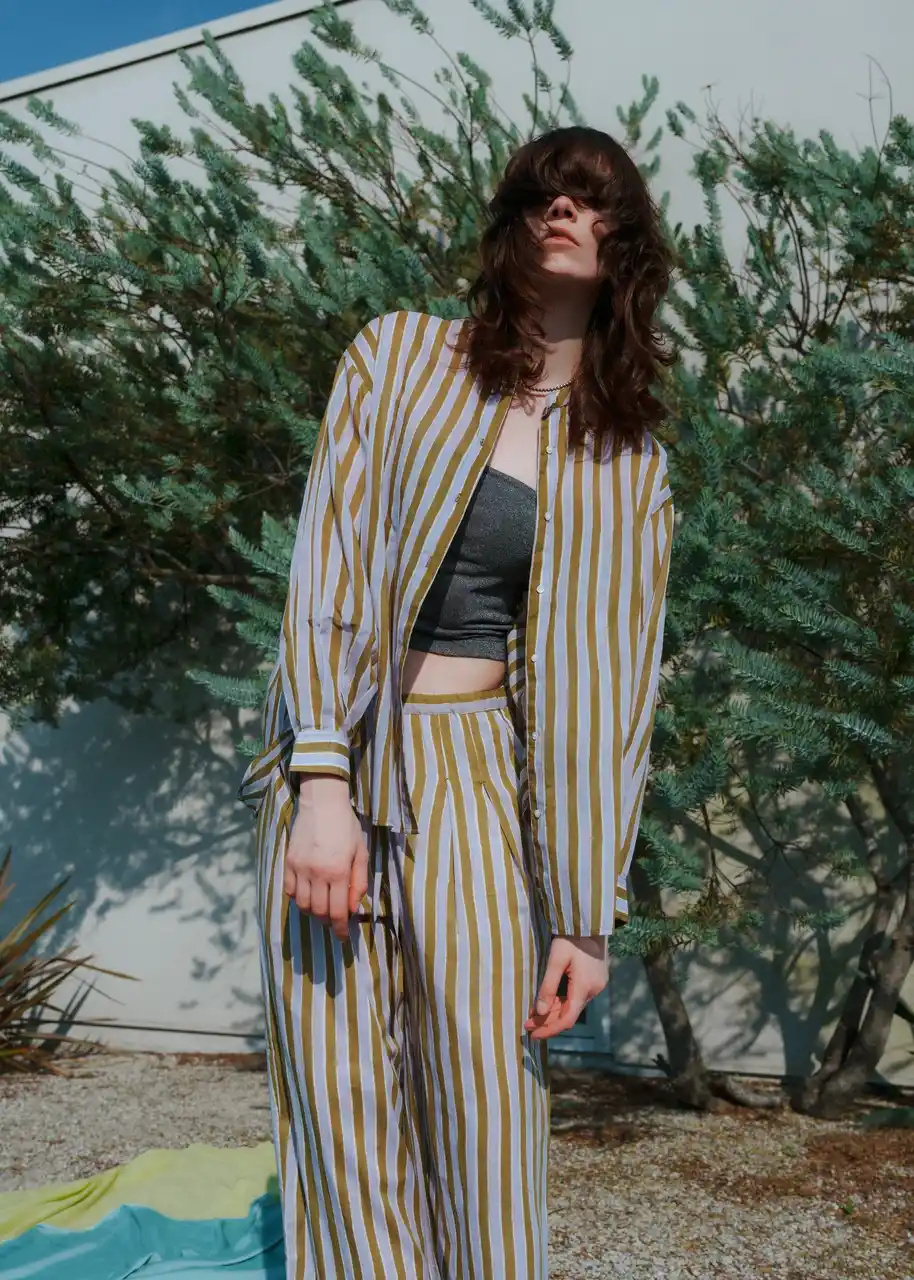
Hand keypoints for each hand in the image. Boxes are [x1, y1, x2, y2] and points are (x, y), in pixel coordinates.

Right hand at [283, 774, 369, 941]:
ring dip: (313, 912)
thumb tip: (353, 907)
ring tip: (322, 908)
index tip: (343, 938)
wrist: (322, 803)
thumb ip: (358, 882)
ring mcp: (300, 869)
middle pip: (319, 912)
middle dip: (328, 922)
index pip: (338, 912)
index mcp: (339, 872)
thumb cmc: (347, 827)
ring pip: (303, 905)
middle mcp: (317, 874)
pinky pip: (290, 890)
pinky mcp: (288, 862)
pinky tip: (308, 894)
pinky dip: (298, 898)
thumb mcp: (361, 853)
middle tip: (335, 921)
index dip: (340, 929)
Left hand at [524, 934, 607, 1040]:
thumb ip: (548, 986)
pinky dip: (562, 1003)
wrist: (591, 922)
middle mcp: (594, 991)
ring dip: (554, 1012)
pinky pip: (577, 998)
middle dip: (548, 1022)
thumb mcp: (556, 959)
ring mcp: (596, 986)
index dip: (550, 1030)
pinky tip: (549, 1002)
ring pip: (573, 1007)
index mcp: (585, 987)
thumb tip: (540, 1012)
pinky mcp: (595, 981)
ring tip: (534, 1015)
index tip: (533, 1035)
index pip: (567, 1019)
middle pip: (569, 1014)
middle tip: (527, 1024)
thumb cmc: (571, 938)